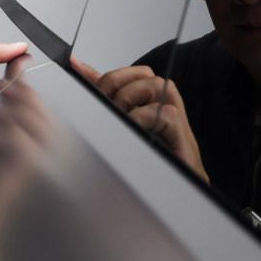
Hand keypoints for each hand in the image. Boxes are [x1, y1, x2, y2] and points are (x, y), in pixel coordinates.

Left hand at [70, 57, 207, 182]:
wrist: (167, 191)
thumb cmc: (143, 155)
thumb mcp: (117, 121)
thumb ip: (102, 96)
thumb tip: (79, 68)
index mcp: (149, 98)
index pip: (129, 73)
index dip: (106, 77)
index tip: (86, 82)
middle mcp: (164, 102)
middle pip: (143, 74)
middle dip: (117, 84)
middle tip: (104, 105)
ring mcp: (175, 117)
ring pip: (157, 86)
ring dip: (131, 98)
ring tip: (118, 117)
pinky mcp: (182, 135)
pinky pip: (166, 115)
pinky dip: (144, 118)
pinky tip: (131, 129)